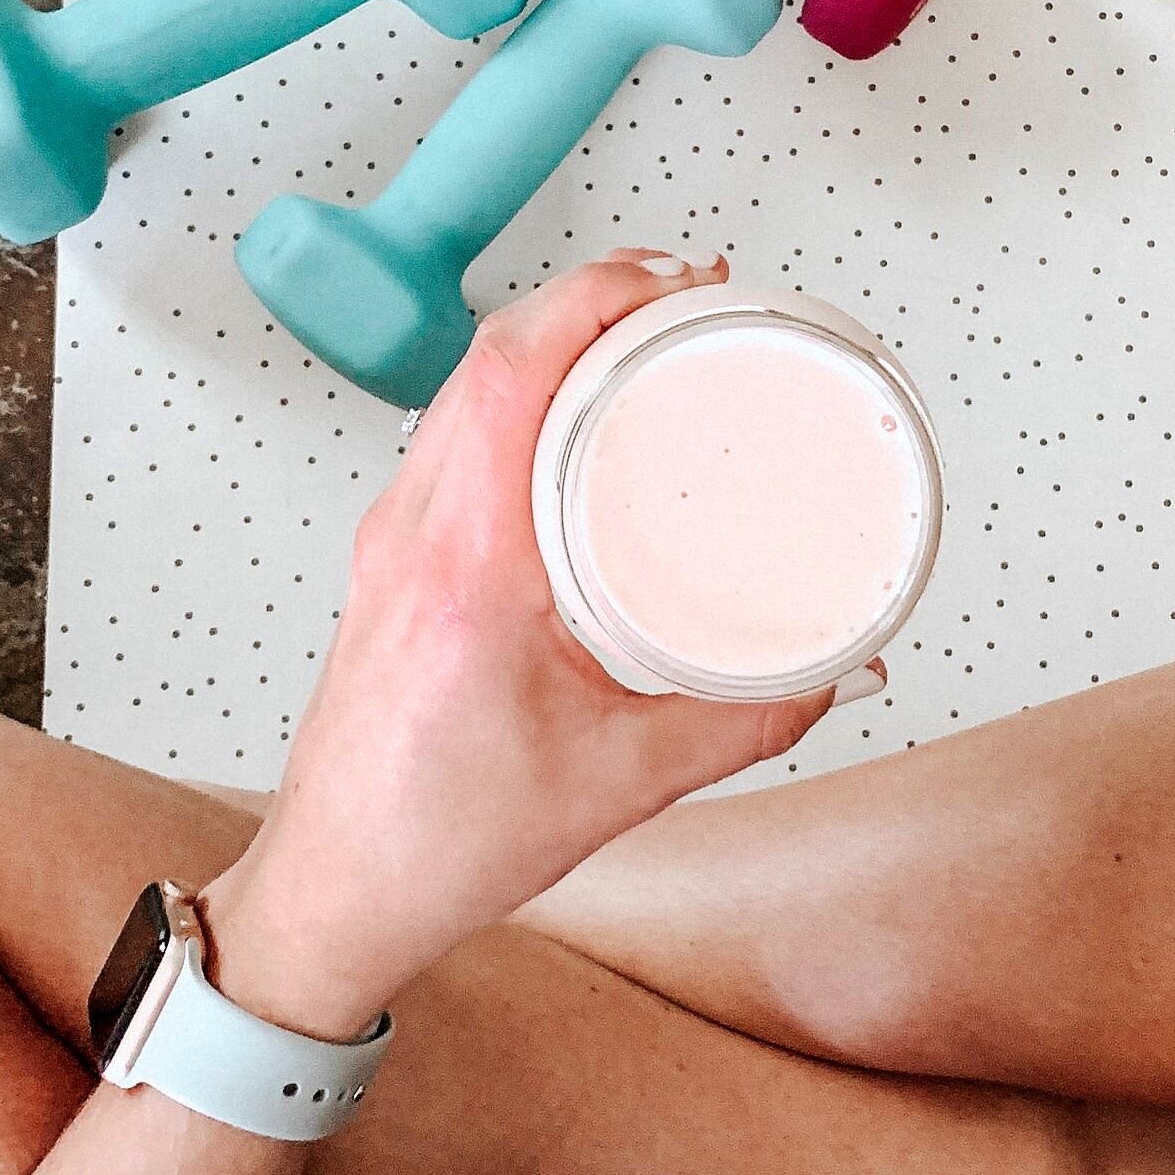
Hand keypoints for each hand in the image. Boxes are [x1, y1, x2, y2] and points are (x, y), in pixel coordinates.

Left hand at [199, 252, 845, 1036]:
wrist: (336, 891)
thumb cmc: (439, 843)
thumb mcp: (625, 783)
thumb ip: (747, 721)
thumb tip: (838, 669)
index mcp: (464, 566)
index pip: (511, 372)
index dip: (594, 296)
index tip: (674, 283)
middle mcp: (413, 530)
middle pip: (489, 353)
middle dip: (592, 295)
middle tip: (684, 293)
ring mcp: (392, 535)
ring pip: (462, 383)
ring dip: (550, 334)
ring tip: (639, 327)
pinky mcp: (392, 552)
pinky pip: (451, 427)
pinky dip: (517, 386)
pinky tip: (570, 403)